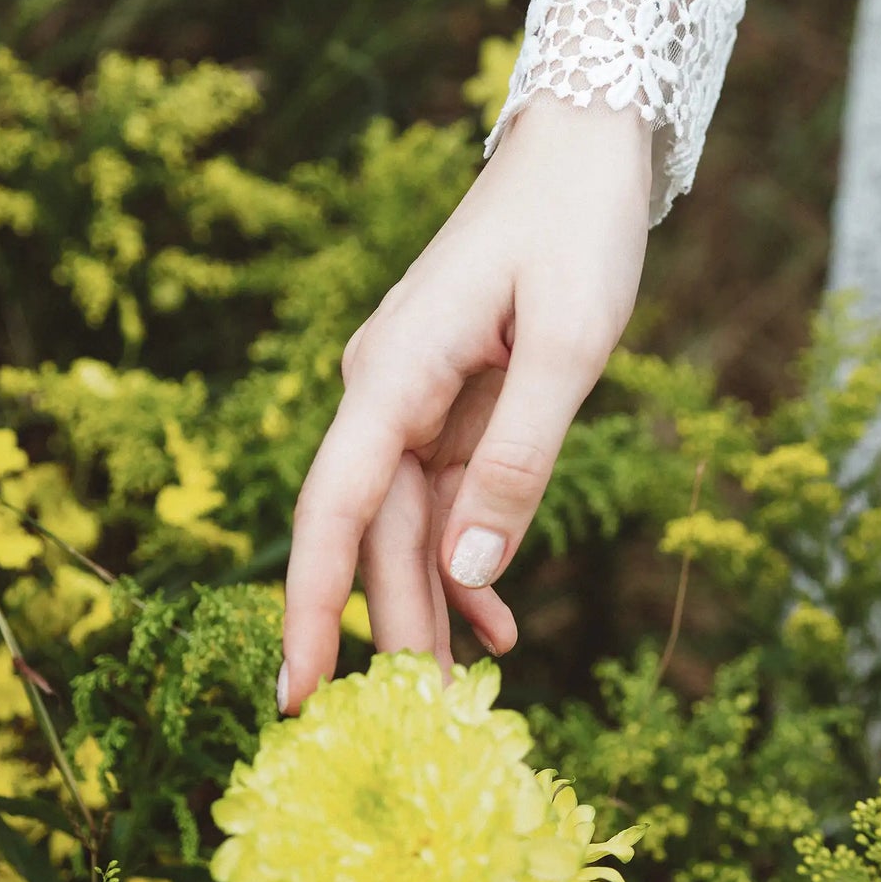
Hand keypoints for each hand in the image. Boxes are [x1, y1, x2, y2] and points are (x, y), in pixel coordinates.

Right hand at [280, 92, 653, 710]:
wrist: (583, 148)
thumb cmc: (579, 229)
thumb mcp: (569, 346)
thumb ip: (519, 457)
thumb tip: (471, 572)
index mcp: (393, 373)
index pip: (333, 511)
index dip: (309, 608)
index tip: (297, 697)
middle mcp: (384, 390)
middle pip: (374, 535)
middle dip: (395, 632)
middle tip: (429, 732)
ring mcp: (413, 395)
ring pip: (409, 526)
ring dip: (435, 608)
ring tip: (467, 698)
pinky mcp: (447, 398)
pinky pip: (446, 495)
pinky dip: (471, 559)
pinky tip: (499, 625)